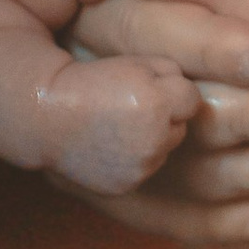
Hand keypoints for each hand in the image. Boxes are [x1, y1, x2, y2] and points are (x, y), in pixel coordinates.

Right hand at [37, 55, 199, 194]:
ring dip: (153, 137)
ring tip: (119, 123)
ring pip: (165, 149)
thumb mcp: (137, 62)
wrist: (49, 115)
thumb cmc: (93, 80)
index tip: (145, 84)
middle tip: (130, 104)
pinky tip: (112, 144)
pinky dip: (136, 158)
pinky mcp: (126, 186)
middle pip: (181, 126)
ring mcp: (140, 169)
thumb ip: (174, 73)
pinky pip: (147, 168)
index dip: (171, 89)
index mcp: (157, 105)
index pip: (191, 98)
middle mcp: (153, 142)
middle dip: (166, 115)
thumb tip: (199, 95)